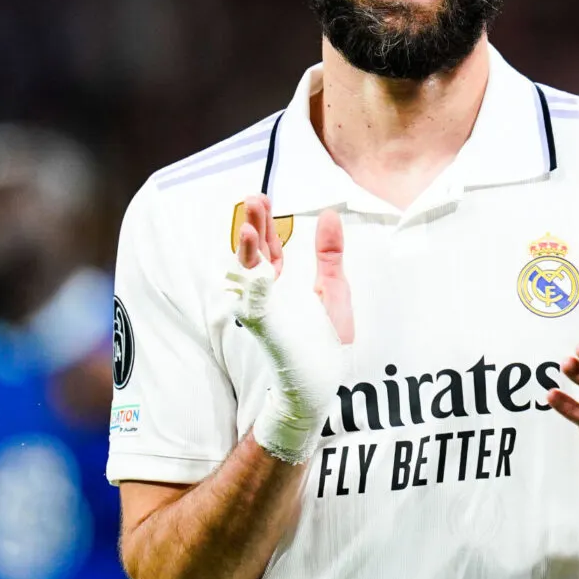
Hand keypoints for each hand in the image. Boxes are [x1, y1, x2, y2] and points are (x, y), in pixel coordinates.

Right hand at [227, 196, 351, 463]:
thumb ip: (330, 254)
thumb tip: (330, 214)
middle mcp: (267, 293)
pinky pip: (256, 306)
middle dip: (252, 226)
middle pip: (254, 252)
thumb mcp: (333, 289)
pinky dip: (255, 286)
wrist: (321, 382)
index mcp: (282, 282)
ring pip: (247, 274)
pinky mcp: (266, 328)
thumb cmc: (324, 341)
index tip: (262, 196)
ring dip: (245, 251)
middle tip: (253, 199)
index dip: (265, 221)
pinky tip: (261, 267)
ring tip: (246, 226)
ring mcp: (263, 310)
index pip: (269, 245)